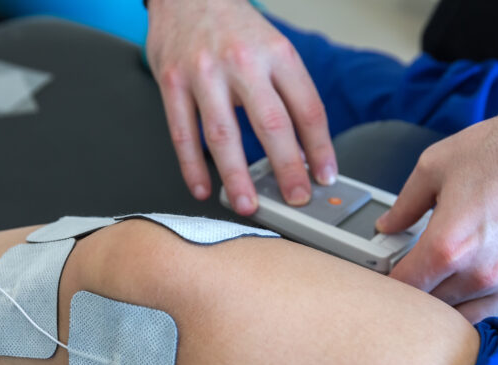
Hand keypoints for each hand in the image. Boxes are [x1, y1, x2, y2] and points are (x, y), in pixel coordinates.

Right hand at [146, 0, 337, 214]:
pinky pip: (183, 133)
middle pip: (271, 124)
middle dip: (286, 169)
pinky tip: (203, 187)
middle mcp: (242, 62)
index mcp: (277, 53)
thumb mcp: (271, 48)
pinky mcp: (172, 82)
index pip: (307, 108)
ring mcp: (204, 73)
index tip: (325, 176)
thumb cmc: (232, 27)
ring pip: (223, 135)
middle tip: (295, 198)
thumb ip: (285, 93)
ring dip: (236, 176)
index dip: (319, 148)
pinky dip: (192, 166)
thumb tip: (298, 148)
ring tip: (246, 204)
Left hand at [376, 114, 497, 322]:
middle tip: (408, 270)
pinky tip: (464, 284)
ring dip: (442, 302)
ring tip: (435, 277)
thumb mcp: (433, 168)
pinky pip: (492, 310)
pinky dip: (473, 303)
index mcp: (447, 246)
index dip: (387, 282)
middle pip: (429, 304)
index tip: (383, 275)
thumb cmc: (497, 152)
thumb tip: (387, 225)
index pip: (404, 285)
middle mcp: (478, 272)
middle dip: (413, 291)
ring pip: (461, 314)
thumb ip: (404, 205)